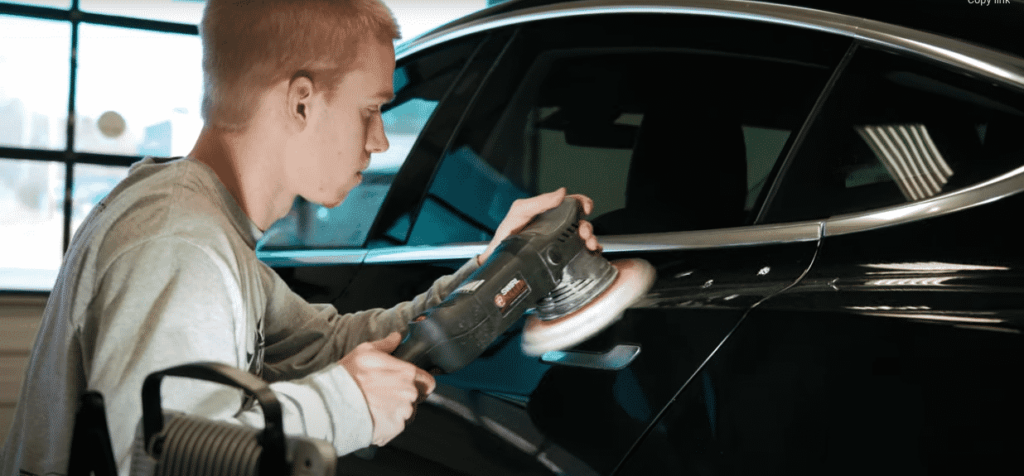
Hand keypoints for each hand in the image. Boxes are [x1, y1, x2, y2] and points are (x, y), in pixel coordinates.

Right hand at [340, 332, 434, 445]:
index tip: (411, 385)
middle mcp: (410, 393)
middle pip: (417, 398)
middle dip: (405, 397)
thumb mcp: (366, 351)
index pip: (428, 382)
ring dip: (396, 410)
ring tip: (377, 406)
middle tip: (386, 394)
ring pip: (406, 413)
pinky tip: (373, 416)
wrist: (335, 402)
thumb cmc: (350, 375)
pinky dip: (387, 423)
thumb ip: (386, 344)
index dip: (421, 384)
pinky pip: (396, 426)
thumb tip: (397, 337)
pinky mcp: (395, 428)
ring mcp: (403, 412)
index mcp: (408, 373)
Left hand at [478, 187, 601, 265]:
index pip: (573, 204)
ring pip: (584, 239)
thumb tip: (561, 192)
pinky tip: (590, 253)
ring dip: (592, 240)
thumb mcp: (520, 212)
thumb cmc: (507, 234)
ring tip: (588, 244)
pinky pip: (582, 255)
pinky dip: (592, 253)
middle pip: (582, 223)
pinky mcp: (561, 259)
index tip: (586, 208)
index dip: (583, 203)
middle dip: (588, 227)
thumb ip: (539, 202)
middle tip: (584, 233)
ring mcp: (561, 244)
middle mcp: (558, 228)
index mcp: (551, 214)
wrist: (498, 258)